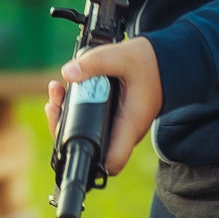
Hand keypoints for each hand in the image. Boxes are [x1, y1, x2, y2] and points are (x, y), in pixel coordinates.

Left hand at [43, 36, 163, 175]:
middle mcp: (122, 131)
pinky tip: (63, 89)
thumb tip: (67, 74)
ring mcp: (116, 126)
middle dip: (64, 129)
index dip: (88, 161)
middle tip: (53, 105)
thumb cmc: (150, 62)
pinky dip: (71, 107)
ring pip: (84, 132)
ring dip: (64, 115)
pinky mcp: (110, 117)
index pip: (111, 162)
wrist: (165, 61)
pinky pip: (87, 119)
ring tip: (55, 90)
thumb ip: (96, 62)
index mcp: (130, 125)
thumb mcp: (123, 56)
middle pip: (88, 148)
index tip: (66, 142)